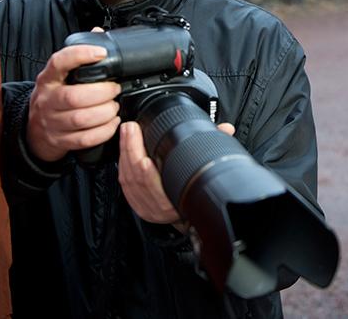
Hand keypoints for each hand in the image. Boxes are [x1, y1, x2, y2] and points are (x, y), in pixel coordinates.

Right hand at [26, 42, 121, 161]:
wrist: (35, 130)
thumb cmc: (54, 97)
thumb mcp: (60, 75)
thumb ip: (78, 55)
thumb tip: (97, 33)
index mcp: (48, 78)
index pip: (59, 62)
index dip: (80, 55)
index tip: (101, 53)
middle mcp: (47, 99)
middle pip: (74, 96)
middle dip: (102, 93)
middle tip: (114, 89)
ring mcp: (52, 121)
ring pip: (81, 119)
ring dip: (104, 113)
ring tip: (114, 106)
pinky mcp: (60, 140)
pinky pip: (85, 139)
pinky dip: (103, 131)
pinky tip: (112, 123)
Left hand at [118, 120, 234, 226]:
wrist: (190, 219)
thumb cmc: (197, 191)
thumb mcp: (206, 172)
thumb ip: (215, 148)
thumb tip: (225, 130)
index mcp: (175, 204)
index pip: (157, 191)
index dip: (148, 176)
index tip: (144, 158)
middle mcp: (158, 208)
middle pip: (138, 179)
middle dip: (132, 150)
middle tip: (131, 129)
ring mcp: (144, 206)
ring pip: (128, 179)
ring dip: (125, 153)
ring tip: (126, 132)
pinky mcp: (136, 203)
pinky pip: (124, 183)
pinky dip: (122, 164)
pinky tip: (122, 150)